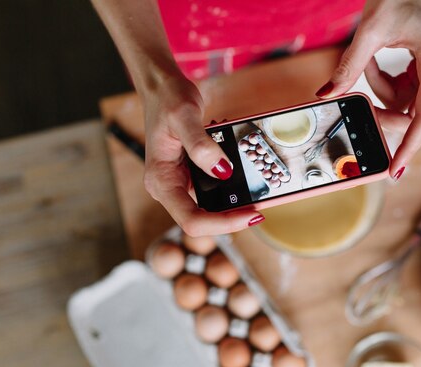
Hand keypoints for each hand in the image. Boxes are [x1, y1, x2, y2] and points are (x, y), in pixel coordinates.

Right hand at [142, 73, 263, 235]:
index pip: (191, 219)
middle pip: (201, 221)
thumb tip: (223, 172)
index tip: (251, 215)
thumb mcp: (184, 115)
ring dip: (232, 208)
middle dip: (230, 220)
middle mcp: (168, 187)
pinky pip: (213, 194)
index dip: (222, 224)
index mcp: (161, 180)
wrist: (162, 87)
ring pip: (208, 211)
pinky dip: (230, 191)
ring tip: (256, 197)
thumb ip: (201, 145)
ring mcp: (179, 183)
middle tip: (259, 211)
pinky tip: (244, 181)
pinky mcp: (190, 176)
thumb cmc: (167, 98)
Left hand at [316, 0, 420, 177]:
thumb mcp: (370, 29)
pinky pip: (400, 89)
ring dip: (378, 88)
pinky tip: (377, 58)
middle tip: (358, 105)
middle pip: (412, 113)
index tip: (395, 169)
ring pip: (402, 101)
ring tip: (370, 59)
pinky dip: (382, 80)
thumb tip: (328, 94)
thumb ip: (349, 65)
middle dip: (383, 111)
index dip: (409, 146)